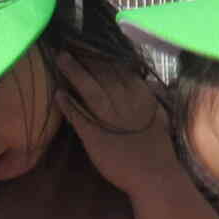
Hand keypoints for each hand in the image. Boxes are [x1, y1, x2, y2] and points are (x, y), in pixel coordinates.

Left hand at [54, 53, 178, 200]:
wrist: (154, 175)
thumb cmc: (159, 147)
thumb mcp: (161, 115)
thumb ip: (153, 96)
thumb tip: (147, 80)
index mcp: (141, 96)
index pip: (120, 68)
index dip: (103, 54)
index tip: (90, 42)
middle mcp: (124, 102)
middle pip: (102, 73)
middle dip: (86, 56)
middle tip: (69, 42)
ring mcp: (109, 119)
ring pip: (89, 89)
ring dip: (74, 72)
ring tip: (61, 59)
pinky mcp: (95, 136)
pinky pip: (78, 116)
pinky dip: (67, 104)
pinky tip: (57, 94)